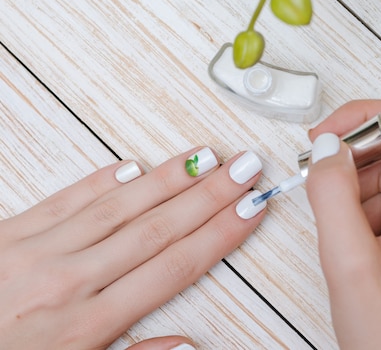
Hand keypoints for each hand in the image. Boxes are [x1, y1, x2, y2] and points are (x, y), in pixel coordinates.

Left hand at [0, 147, 265, 348]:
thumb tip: (186, 345)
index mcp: (84, 327)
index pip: (172, 269)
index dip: (217, 236)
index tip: (249, 211)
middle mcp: (66, 282)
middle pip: (155, 230)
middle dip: (208, 196)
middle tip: (245, 168)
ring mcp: (33, 252)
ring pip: (117, 207)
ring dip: (167, 180)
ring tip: (206, 157)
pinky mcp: (4, 234)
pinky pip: (61, 200)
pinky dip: (99, 180)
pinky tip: (130, 166)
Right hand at [305, 100, 380, 348]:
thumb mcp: (349, 263)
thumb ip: (331, 193)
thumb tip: (327, 147)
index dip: (361, 118)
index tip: (322, 134)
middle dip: (356, 164)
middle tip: (317, 182)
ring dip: (363, 197)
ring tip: (344, 237)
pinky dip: (376, 217)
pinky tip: (361, 248)